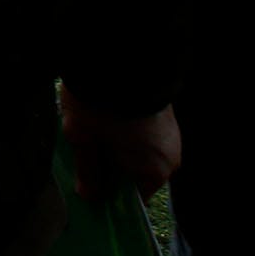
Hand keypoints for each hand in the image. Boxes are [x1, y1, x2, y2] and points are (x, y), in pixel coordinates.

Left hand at [61, 85, 180, 200]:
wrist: (119, 60)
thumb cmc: (98, 105)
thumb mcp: (83, 139)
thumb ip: (88, 170)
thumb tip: (89, 196)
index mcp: (152, 171)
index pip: (132, 195)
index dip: (110, 192)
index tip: (91, 185)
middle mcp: (169, 156)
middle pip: (136, 171)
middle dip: (111, 164)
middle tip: (87, 149)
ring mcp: (171, 133)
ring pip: (140, 150)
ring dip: (118, 145)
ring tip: (95, 130)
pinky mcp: (166, 114)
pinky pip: (146, 133)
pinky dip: (128, 131)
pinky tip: (107, 118)